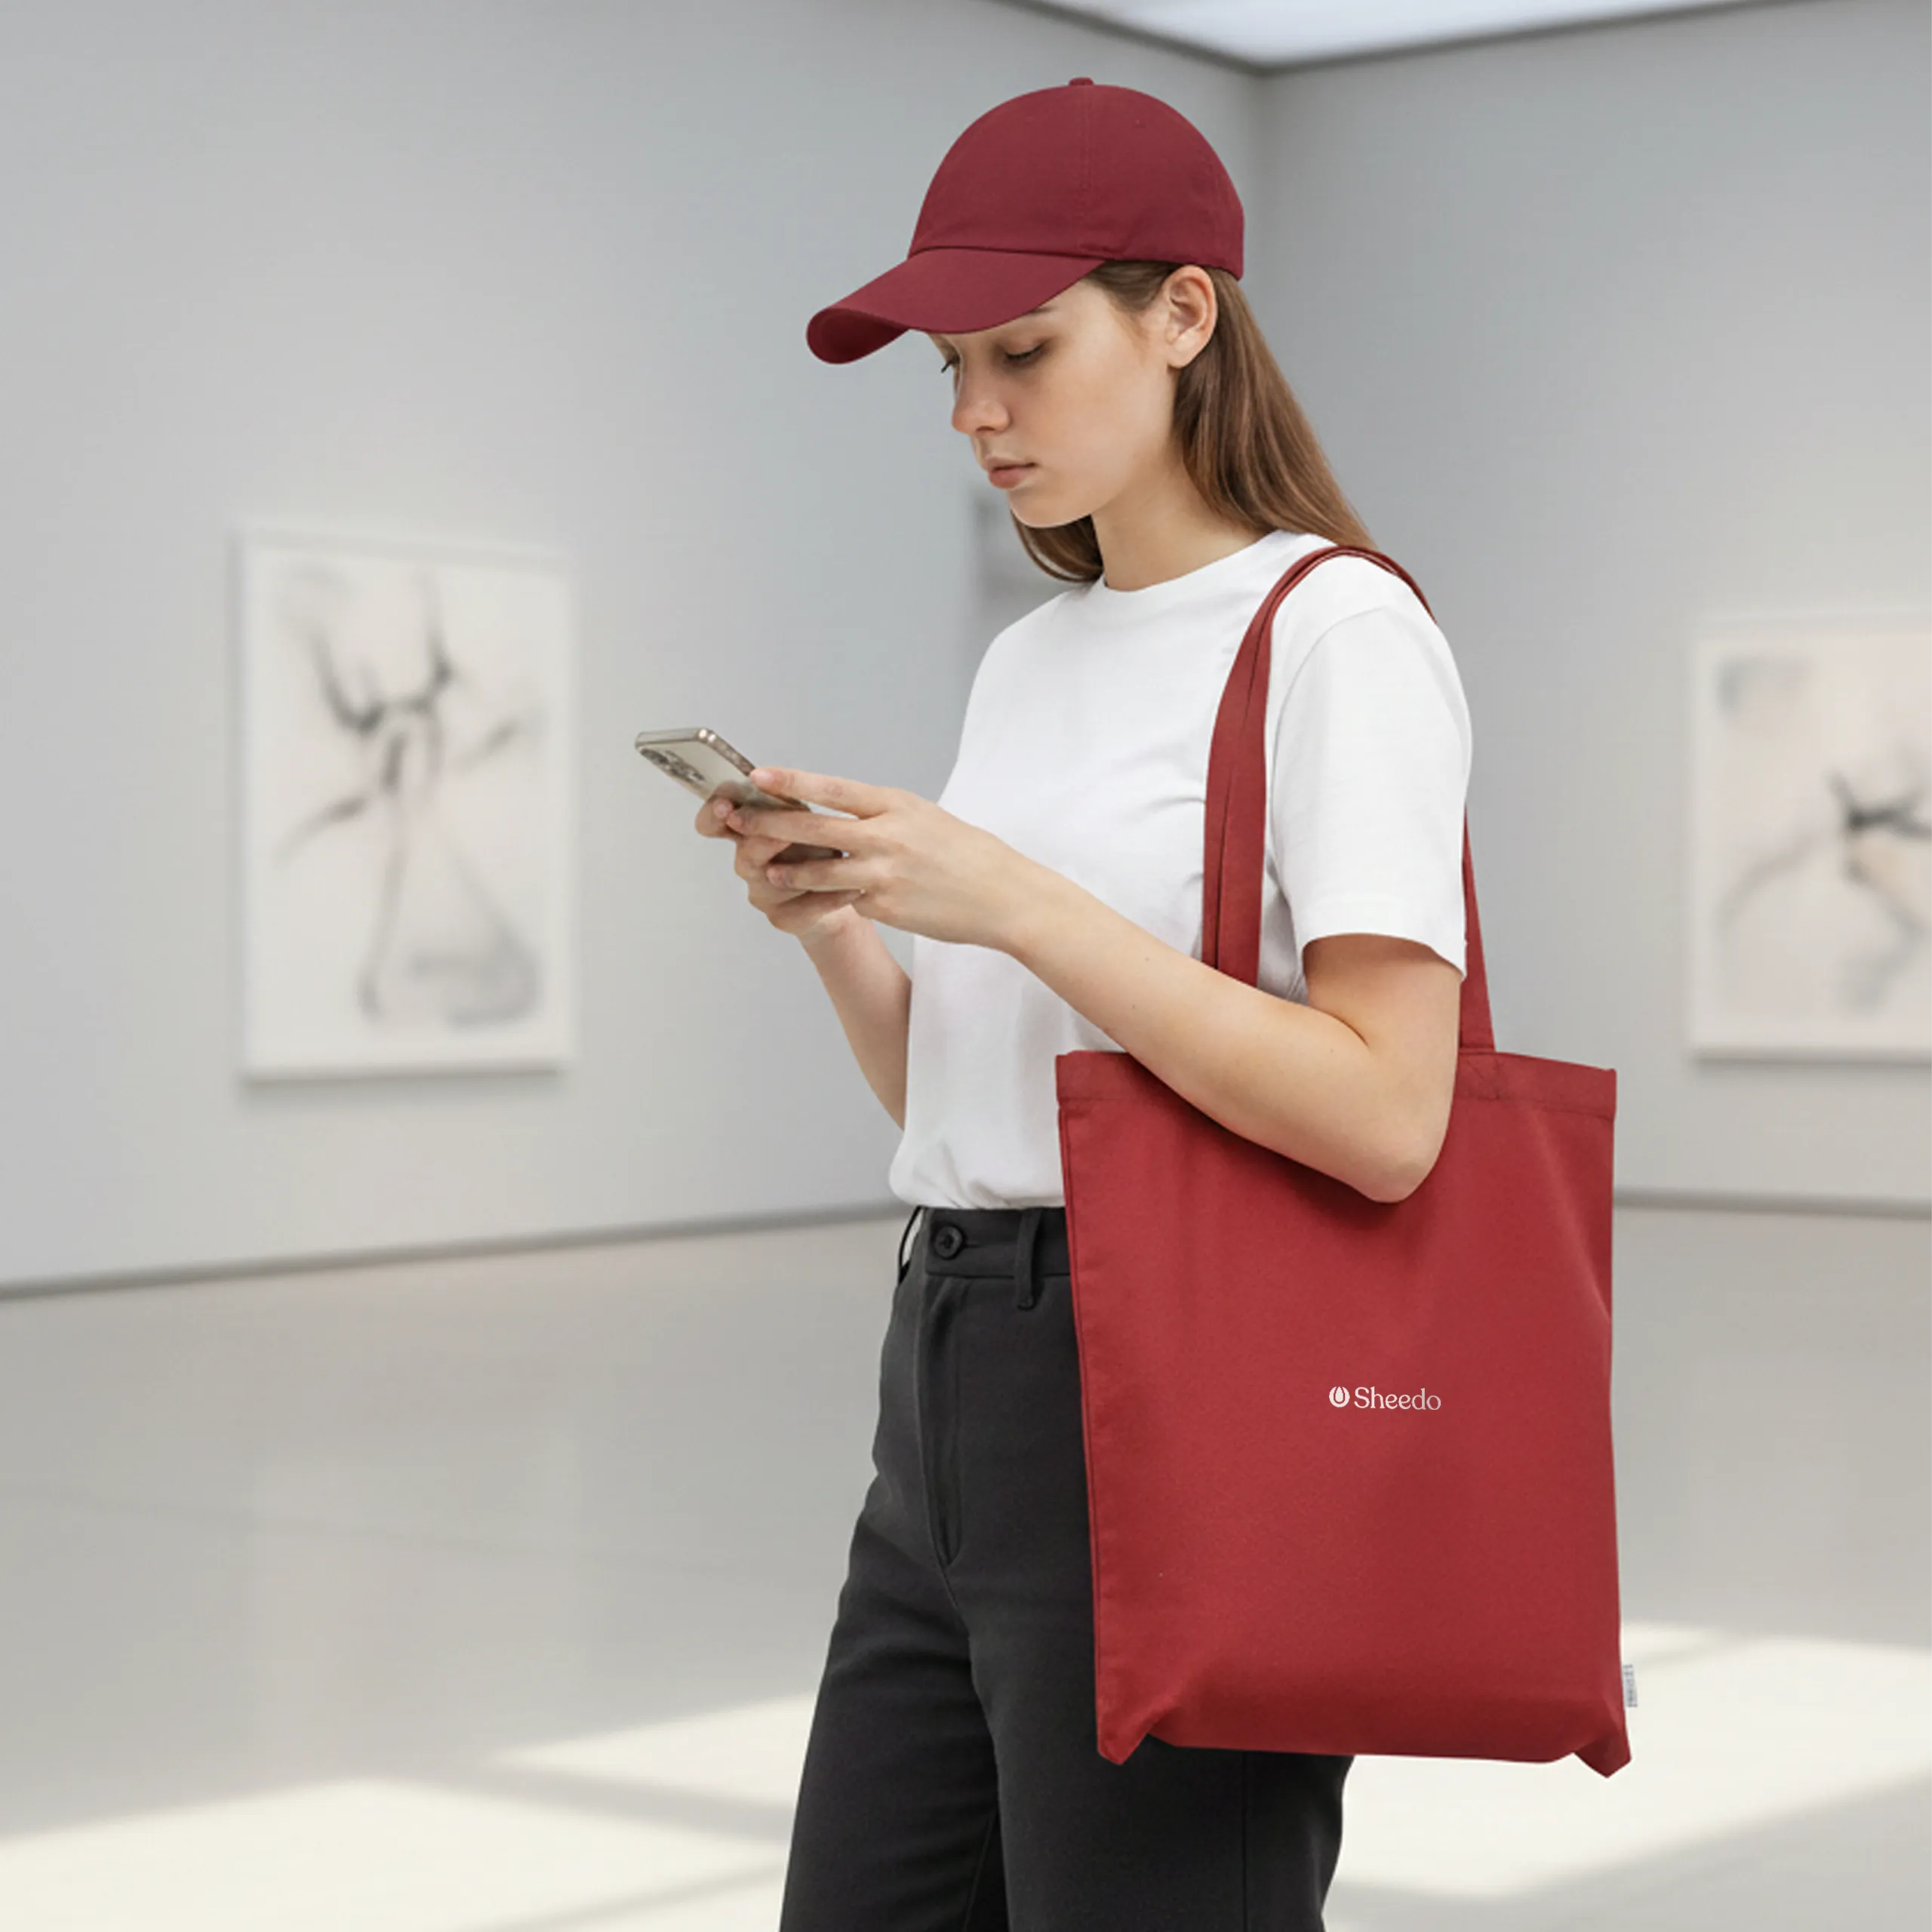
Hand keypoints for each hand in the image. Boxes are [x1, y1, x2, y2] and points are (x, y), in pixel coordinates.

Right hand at [693, 785, 863, 939]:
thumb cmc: (820, 845)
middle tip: (780, 835)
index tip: (726, 806)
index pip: (713, 823)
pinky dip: (830, 897)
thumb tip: (772, 778)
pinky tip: (853, 888)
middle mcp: (750, 863)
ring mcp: (764, 892)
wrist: (843, 888)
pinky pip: (804, 909)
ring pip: (774, 883)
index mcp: (748, 831)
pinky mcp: (785, 917)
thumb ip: (784, 801)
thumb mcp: (803, 814)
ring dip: (804, 869)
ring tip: (835, 857)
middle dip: (763, 842)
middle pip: (744, 855)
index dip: (713, 815)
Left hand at [716, 766, 1041, 949]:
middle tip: (739, 821)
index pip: (833, 788)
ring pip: (819, 871)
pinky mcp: (885, 907)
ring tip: (766, 871)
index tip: (758, 776)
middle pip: (815, 828)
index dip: (791, 782)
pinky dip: (825, 902)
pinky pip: (843, 903)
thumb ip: (882, 814)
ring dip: (788, 871)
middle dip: (771, 825)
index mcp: (896, 805)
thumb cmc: (967, 855)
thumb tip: (844, 810)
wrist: (1003, 897)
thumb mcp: (925, 817)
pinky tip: (806, 904)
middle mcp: (887, 836)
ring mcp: (884, 874)